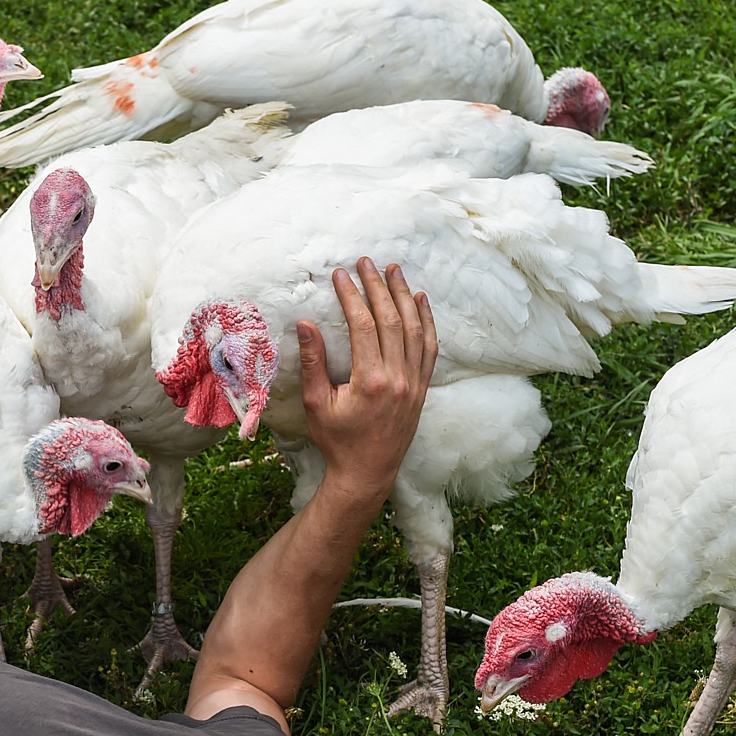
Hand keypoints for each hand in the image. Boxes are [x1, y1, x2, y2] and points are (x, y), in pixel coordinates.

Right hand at [296, 258, 436, 506]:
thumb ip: (313, 363)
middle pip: (392, 319)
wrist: (367, 473)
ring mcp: (415, 382)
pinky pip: (430, 347)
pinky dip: (428, 320)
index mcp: (371, 381)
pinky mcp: (422, 388)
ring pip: (416, 328)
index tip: (340, 275)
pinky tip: (422, 300)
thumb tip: (305, 324)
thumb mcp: (317, 405)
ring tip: (394, 270)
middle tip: (366, 262)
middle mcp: (399, 378)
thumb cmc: (337, 442)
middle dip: (378, 287)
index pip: (363, 325)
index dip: (352, 295)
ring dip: (405, 295)